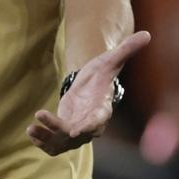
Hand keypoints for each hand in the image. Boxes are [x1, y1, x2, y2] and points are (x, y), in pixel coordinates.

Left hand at [27, 30, 149, 155]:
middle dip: (60, 131)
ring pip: (61, 142)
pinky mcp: (63, 133)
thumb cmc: (101, 74)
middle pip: (77, 135)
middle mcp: (90, 125)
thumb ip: (127, 49)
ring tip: (31, 128)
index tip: (75, 131)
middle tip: (45, 119)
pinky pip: (53, 144)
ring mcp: (76, 132)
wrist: (89, 87)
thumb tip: (147, 34)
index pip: (97, 122)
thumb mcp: (111, 60)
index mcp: (102, 110)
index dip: (87, 127)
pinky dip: (41, 141)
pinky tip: (30, 131)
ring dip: (46, 138)